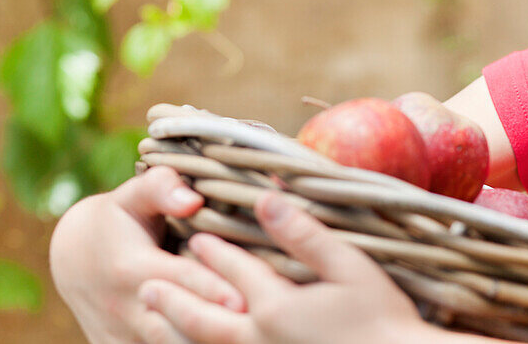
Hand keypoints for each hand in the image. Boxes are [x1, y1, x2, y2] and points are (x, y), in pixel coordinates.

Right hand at [49, 166, 245, 342]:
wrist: (73, 258)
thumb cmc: (116, 219)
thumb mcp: (131, 196)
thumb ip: (160, 188)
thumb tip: (192, 199)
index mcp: (131, 267)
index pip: (178, 280)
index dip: (210, 289)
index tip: (243, 299)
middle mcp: (126, 308)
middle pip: (178, 324)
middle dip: (216, 324)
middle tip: (258, 322)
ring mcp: (124, 336)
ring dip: (205, 341)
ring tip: (249, 337)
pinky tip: (225, 342)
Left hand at [134, 192, 426, 343]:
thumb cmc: (383, 318)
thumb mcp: (349, 267)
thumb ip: (303, 234)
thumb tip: (266, 197)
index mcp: (275, 306)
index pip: (233, 271)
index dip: (213, 251)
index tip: (195, 236)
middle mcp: (258, 339)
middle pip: (202, 316)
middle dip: (174, 299)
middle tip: (145, 286)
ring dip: (174, 332)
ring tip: (152, 321)